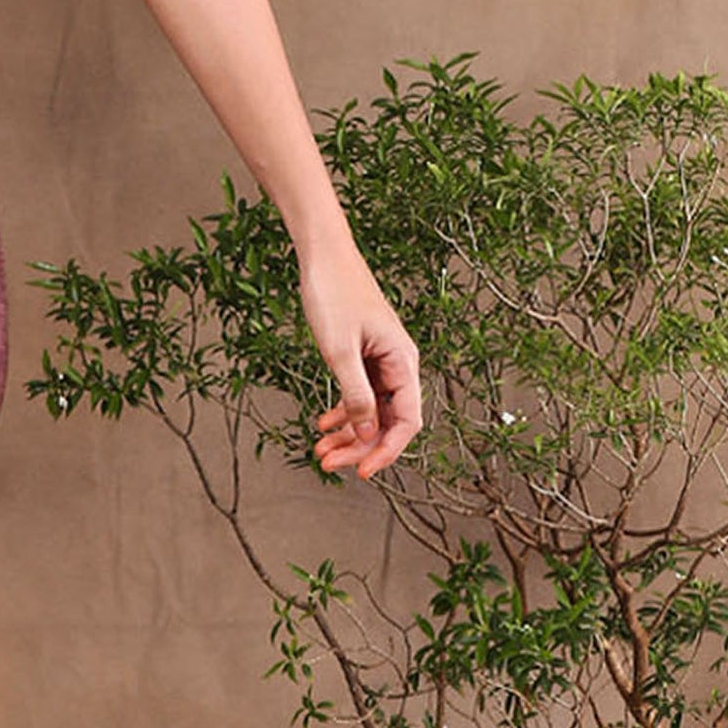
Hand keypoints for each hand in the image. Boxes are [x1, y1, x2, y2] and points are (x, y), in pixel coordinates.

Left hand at [300, 240, 423, 479]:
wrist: (324, 256)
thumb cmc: (334, 293)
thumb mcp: (339, 350)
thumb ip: (354, 393)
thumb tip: (364, 432)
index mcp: (403, 361)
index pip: (407, 421)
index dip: (387, 450)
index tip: (363, 471)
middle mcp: (399, 364)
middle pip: (388, 421)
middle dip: (360, 446)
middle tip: (329, 464)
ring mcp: (382, 361)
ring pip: (372, 411)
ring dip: (348, 434)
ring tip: (320, 451)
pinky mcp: (364, 356)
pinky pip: (360, 394)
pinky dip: (343, 412)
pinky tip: (323, 424)